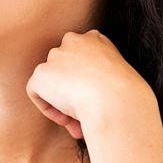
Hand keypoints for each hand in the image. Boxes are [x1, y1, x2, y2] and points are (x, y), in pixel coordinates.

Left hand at [26, 30, 154, 140]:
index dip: (88, 83)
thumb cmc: (126, 96)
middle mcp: (73, 41)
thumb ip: (102, 80)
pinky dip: (48, 109)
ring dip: (63, 104)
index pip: (83, 60)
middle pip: (66, 71)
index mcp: (96, 39)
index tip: (97, 101)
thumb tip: (86, 98)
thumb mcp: (120, 79)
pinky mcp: (41, 73)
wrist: (115, 100)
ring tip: (79, 122)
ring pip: (52, 83)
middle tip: (86, 115)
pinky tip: (67, 119)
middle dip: (73, 94)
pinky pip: (37, 93)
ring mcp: (55, 56)